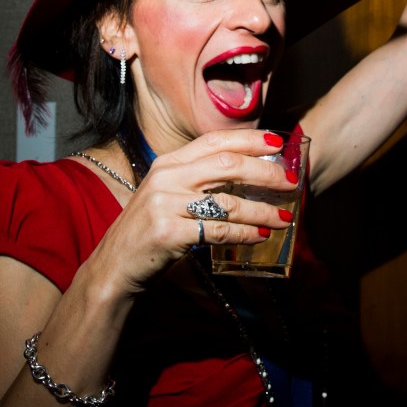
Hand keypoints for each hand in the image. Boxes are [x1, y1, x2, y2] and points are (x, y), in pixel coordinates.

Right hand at [89, 129, 296, 293]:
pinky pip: (218, 230)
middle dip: (265, 172)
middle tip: (291, 182)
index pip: (214, 141)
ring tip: (283, 218)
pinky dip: (244, 233)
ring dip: (262, 210)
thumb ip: (198, 181)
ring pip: (228, 201)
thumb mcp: (168, 195)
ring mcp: (165, 204)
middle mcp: (166, 177)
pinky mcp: (168, 232)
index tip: (278, 144)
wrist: (115, 265)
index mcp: (168, 163)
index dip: (250, 140)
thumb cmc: (149, 230)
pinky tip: (260, 236)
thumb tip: (248, 174)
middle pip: (227, 165)